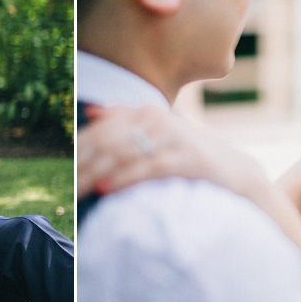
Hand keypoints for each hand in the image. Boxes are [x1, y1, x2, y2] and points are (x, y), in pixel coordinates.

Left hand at [76, 104, 268, 199]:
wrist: (234, 171)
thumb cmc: (187, 153)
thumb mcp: (157, 133)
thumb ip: (125, 119)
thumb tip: (91, 111)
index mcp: (146, 112)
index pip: (103, 130)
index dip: (81, 150)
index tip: (66, 170)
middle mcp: (157, 119)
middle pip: (109, 142)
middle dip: (86, 165)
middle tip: (69, 187)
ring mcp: (173, 137)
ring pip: (124, 155)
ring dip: (99, 174)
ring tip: (79, 190)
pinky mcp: (187, 158)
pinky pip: (148, 168)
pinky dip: (124, 179)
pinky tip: (106, 189)